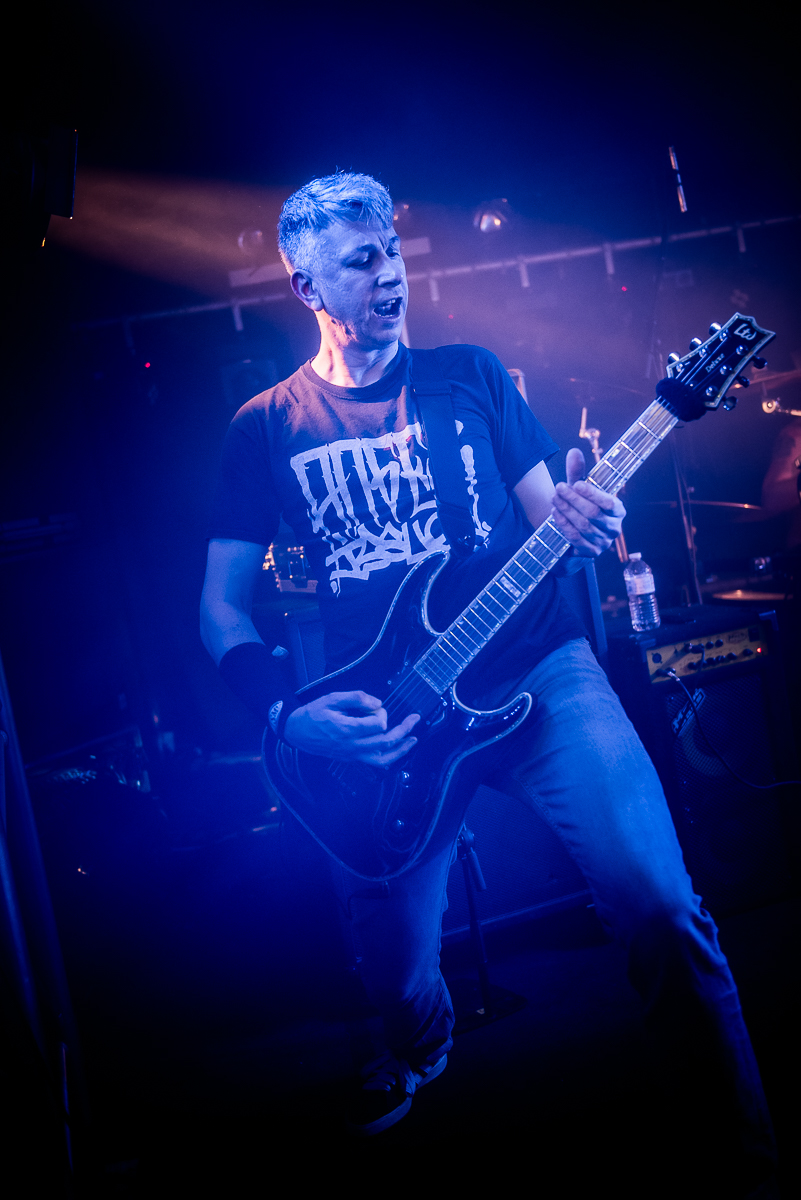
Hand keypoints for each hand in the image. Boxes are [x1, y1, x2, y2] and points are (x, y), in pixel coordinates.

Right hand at [283, 691, 419, 765]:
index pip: (378, 724)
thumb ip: (356, 698)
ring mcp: (352, 754)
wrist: (297, 732)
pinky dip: (389, 757)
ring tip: (413, 740)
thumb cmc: (313, 714)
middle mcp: (352, 746)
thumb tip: (377, 702)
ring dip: (401, 749)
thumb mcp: (332, 698)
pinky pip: (374, 762)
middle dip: (403, 730)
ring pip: (383, 758)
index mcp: (347, 730)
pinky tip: (397, 750)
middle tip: (415, 719)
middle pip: (386, 742)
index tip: (373, 706)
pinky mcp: (351, 758)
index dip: (381, 712)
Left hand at [551, 448, 625, 556]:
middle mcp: (614, 528)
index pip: (609, 503)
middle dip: (573, 500)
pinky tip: (556, 514)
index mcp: (619, 511)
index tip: (575, 484)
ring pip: (583, 525)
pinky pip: (576, 538)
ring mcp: (604, 543)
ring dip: (566, 511)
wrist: (575, 535)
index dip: (592, 494)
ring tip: (554, 499)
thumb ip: (577, 473)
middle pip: (593, 513)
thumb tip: (573, 452)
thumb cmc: (580, 507)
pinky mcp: (591, 553)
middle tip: (558, 489)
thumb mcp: (579, 490)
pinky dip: (564, 525)